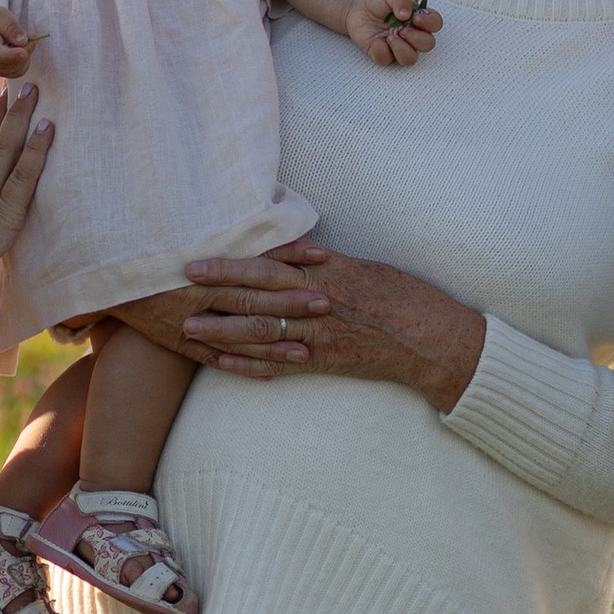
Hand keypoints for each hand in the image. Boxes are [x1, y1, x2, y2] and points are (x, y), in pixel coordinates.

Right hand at [0, 0, 35, 78]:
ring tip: (21, 39)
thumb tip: (23, 42)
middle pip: (9, 63)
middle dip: (25, 50)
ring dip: (26, 55)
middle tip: (31, 35)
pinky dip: (24, 60)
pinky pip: (18, 71)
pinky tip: (19, 48)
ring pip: (16, 69)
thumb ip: (10, 26)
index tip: (24, 53)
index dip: (10, 55)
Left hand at [103, 239, 484, 410]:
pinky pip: (281, 365)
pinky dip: (251, 366)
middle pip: (258, 296)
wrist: (435, 340)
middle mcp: (320, 304)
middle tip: (178, 289)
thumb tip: (293, 248)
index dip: (232, 263)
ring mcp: (321, 336)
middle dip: (217, 293)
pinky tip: (224, 364)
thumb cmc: (405, 297)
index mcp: (328, 275)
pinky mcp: (326, 363)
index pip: (270, 265)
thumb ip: (326, 261)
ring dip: (223, 331)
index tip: (200, 260)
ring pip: (263, 332)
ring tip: (189, 329)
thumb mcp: (365, 268)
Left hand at [347, 0, 442, 69]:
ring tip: (389, 36)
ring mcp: (398, 47)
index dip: (430, 23)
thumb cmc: (377, 1)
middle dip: (416, 38)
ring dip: (402, 49)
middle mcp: (412, 35)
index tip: (416, 17)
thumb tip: (406, 15)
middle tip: (402, 29)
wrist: (356, 8)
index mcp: (418, 18)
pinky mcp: (383, 54)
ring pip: (411, 59)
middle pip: (427, 45)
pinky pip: (387, 60)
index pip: (435, 24)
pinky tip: (377, 40)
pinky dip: (382, 50)